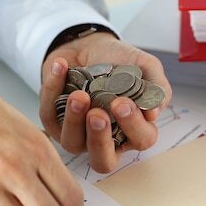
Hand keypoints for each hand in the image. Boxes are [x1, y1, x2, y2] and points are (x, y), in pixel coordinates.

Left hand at [40, 32, 171, 172]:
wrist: (90, 45)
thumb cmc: (120, 62)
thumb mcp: (146, 67)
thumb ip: (156, 88)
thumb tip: (153, 113)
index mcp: (133, 129)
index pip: (140, 140)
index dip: (133, 126)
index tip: (123, 102)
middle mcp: (106, 138)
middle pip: (103, 160)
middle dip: (100, 139)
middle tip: (98, 114)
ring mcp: (78, 134)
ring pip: (73, 143)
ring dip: (74, 120)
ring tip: (79, 95)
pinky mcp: (53, 121)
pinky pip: (49, 115)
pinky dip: (53, 90)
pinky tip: (61, 67)